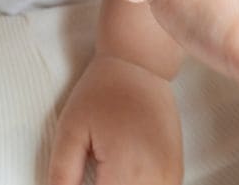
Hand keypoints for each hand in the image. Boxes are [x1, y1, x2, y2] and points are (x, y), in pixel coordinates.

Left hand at [48, 55, 182, 184]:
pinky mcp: (176, 172)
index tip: (74, 182)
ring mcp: (170, 176)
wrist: (139, 65)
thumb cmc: (101, 92)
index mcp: (125, 169)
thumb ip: (62, 172)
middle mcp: (155, 178)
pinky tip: (119, 176)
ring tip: (103, 173)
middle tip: (91, 174)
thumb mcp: (70, 129)